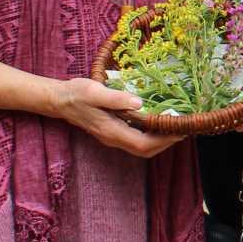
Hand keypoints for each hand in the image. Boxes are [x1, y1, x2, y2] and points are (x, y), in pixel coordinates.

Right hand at [44, 77, 182, 158]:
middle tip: (183, 129)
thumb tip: (139, 103)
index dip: (163, 140)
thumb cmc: (77, 94)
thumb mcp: (95, 91)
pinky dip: (150, 135)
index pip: (143, 143)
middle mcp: (113, 138)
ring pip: (140, 147)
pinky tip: (157, 122)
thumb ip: (116, 99)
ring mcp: (112, 137)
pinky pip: (135, 139)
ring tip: (174, 126)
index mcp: (111, 131)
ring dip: (159, 140)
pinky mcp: (112, 132)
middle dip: (165, 142)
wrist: (60, 100)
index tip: (179, 130)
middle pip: (144, 150)